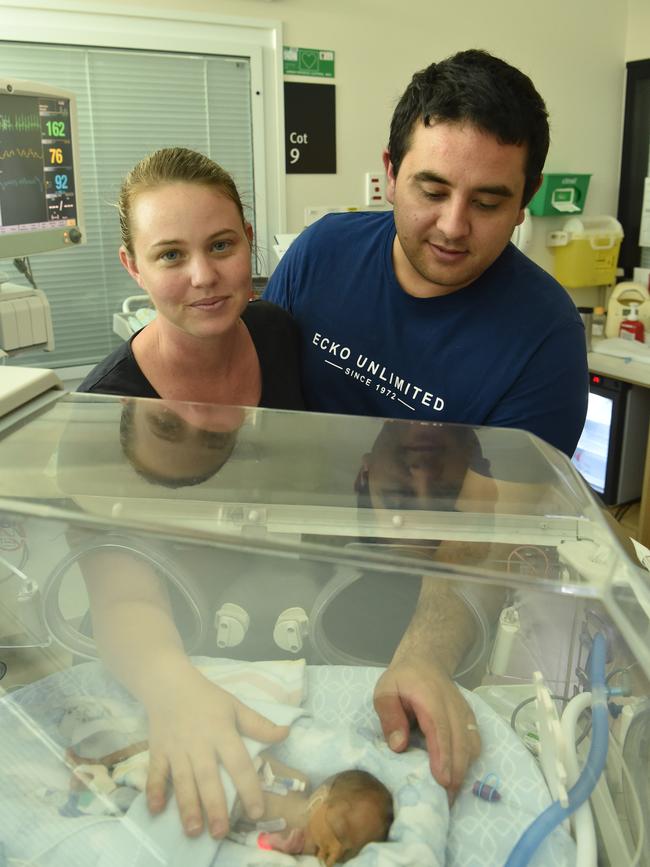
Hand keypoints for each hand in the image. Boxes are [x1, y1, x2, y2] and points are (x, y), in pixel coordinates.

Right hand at [144, 668, 287, 837]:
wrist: (169, 684)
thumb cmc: (207, 698)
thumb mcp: (235, 706)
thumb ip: (259, 725)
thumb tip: (286, 733)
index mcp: (222, 732)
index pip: (238, 762)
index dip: (249, 787)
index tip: (257, 812)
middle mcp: (199, 744)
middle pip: (208, 777)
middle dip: (214, 806)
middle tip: (220, 832)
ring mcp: (176, 749)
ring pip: (182, 781)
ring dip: (187, 806)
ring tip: (194, 830)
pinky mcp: (157, 751)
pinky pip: (155, 773)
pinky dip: (154, 790)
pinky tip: (156, 809)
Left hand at [373, 657, 479, 800]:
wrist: (426, 661)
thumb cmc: (402, 679)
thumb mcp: (385, 691)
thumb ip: (390, 717)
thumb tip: (398, 746)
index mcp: (430, 698)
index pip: (440, 728)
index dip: (443, 755)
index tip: (442, 780)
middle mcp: (453, 706)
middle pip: (461, 741)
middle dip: (456, 772)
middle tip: (445, 799)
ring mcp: (465, 713)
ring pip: (471, 745)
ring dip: (464, 769)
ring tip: (449, 793)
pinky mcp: (469, 720)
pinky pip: (475, 742)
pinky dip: (469, 761)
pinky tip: (457, 775)